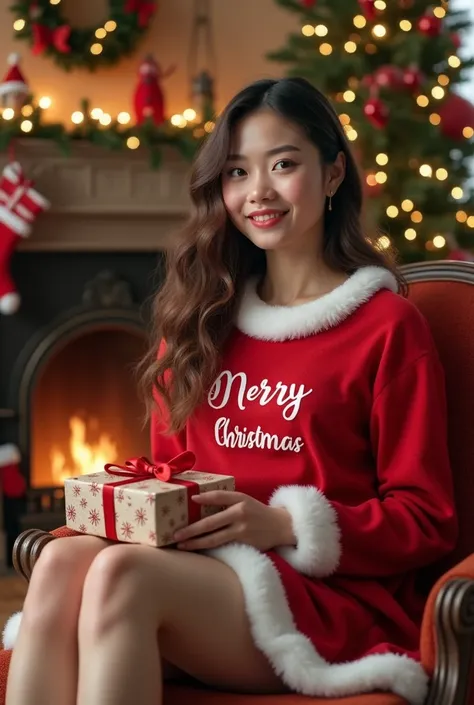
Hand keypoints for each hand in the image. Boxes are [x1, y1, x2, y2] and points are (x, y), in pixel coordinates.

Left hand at [173, 491, 295, 551]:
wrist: (280, 526)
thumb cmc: (257, 512)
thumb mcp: (244, 500)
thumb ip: (226, 500)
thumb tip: (199, 500)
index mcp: (239, 499)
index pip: (218, 497)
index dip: (204, 498)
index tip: (190, 499)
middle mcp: (239, 513)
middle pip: (210, 522)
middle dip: (191, 530)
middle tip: (175, 535)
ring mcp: (241, 530)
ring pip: (214, 538)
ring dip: (195, 543)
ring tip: (181, 545)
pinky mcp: (244, 543)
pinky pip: (222, 545)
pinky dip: (208, 548)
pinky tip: (198, 550)